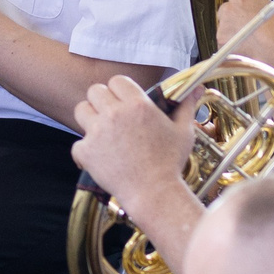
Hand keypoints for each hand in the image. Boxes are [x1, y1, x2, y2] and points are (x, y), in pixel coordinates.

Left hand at [71, 74, 196, 199]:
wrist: (154, 193)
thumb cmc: (170, 163)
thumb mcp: (183, 131)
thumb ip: (185, 105)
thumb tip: (196, 88)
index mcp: (138, 104)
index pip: (117, 80)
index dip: (119, 89)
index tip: (124, 101)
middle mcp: (115, 114)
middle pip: (94, 90)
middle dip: (102, 100)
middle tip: (111, 115)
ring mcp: (97, 132)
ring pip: (81, 110)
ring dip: (89, 118)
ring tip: (102, 132)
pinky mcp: (86, 151)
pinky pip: (77, 143)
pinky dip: (85, 151)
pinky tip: (99, 158)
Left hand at [203, 0, 273, 76]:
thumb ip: (270, 6)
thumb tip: (273, 11)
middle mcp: (228, 10)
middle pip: (227, 11)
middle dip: (237, 17)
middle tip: (252, 26)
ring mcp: (223, 28)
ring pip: (226, 28)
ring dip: (236, 32)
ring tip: (254, 40)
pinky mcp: (221, 44)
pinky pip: (226, 43)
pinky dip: (235, 46)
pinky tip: (249, 49)